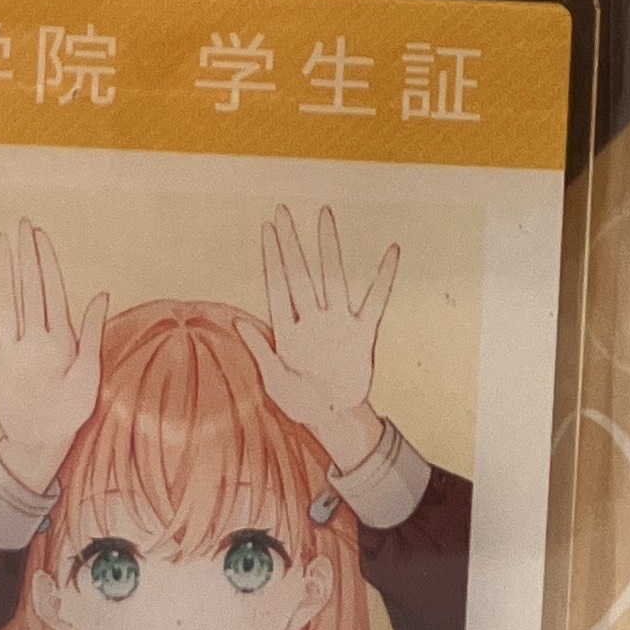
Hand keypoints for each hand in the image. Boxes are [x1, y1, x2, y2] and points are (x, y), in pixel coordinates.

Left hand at [0, 224, 107, 498]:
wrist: (36, 447)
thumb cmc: (69, 411)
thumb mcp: (90, 376)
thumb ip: (92, 333)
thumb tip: (100, 294)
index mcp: (56, 344)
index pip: (50, 292)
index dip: (44, 260)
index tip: (40, 234)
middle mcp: (28, 344)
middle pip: (26, 291)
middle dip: (24, 255)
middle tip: (21, 224)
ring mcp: (5, 355)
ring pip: (3, 305)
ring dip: (2, 272)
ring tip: (2, 242)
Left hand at [237, 206, 399, 473]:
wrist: (335, 419)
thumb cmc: (300, 402)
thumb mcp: (274, 382)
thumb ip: (260, 352)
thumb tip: (237, 321)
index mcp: (287, 331)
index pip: (277, 286)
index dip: (272, 257)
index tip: (267, 228)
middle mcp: (312, 320)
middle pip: (300, 274)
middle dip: (291, 243)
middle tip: (282, 210)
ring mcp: (338, 325)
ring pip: (333, 278)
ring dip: (328, 247)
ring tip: (325, 215)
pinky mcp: (363, 335)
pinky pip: (376, 302)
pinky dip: (384, 278)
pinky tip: (391, 252)